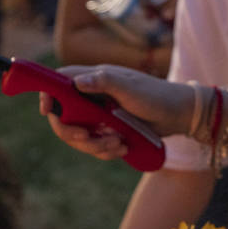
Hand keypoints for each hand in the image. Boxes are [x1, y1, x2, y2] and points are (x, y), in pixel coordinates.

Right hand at [38, 64, 192, 160]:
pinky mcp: (108, 129)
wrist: (180, 115)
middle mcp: (93, 95)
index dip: (48, 94)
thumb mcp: (131, 88)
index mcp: (95, 78)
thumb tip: (76, 81)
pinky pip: (94, 144)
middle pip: (64, 115)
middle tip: (88, 137)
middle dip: (73, 132)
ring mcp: (99, 114)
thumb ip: (105, 82)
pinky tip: (122, 148)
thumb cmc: (157, 96)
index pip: (60, 81)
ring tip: (118, 144)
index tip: (47, 111)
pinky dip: (104, 150)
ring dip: (93, 145)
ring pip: (79, 134)